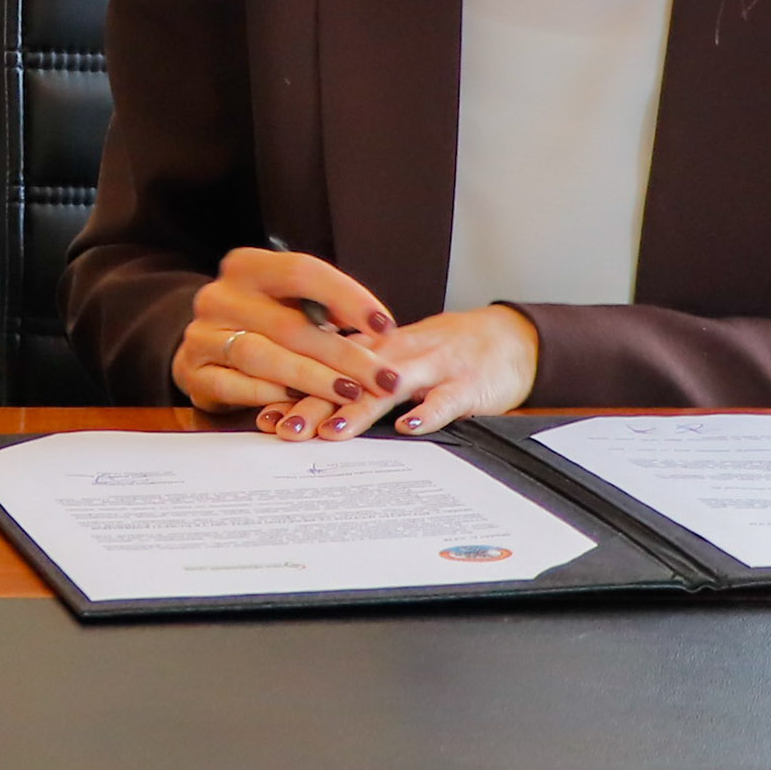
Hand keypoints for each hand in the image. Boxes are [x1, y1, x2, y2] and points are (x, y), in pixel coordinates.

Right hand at [173, 246, 398, 421]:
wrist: (204, 345)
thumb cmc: (262, 322)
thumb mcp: (290, 302)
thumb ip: (326, 308)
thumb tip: (378, 328)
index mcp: (247, 266)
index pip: (302, 272)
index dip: (348, 297)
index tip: (386, 326)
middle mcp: (220, 295)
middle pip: (289, 323)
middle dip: (344, 354)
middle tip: (383, 377)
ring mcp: (201, 333)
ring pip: (263, 356)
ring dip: (313, 378)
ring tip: (351, 394)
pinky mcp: (192, 371)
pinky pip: (235, 384)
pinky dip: (270, 395)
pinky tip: (299, 404)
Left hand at [256, 305, 539, 442]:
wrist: (507, 338)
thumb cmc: (440, 353)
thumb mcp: (392, 357)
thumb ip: (351, 377)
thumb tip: (296, 404)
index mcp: (374, 349)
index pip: (327, 368)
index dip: (294, 390)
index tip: (264, 413)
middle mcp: (397, 354)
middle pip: (349, 378)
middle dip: (315, 404)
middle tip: (284, 429)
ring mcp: (433, 367)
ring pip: (390, 385)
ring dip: (359, 408)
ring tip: (332, 431)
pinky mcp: (467, 383)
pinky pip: (446, 399)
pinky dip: (428, 412)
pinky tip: (409, 427)